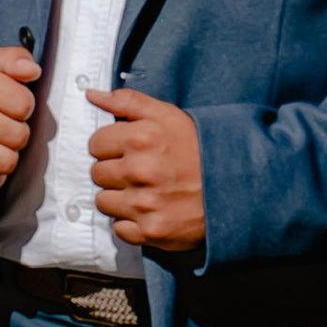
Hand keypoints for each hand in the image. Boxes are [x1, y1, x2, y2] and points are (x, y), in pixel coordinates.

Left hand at [85, 89, 204, 253]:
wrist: (235, 188)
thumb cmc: (199, 148)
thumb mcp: (167, 115)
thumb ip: (127, 102)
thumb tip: (91, 95)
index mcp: (140, 138)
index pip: (95, 144)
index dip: (111, 146)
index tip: (128, 150)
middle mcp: (139, 171)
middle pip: (97, 173)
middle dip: (114, 171)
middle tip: (139, 171)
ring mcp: (144, 204)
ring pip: (104, 201)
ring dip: (119, 198)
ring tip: (144, 191)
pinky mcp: (151, 231)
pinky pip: (120, 229)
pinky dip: (131, 223)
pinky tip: (150, 211)